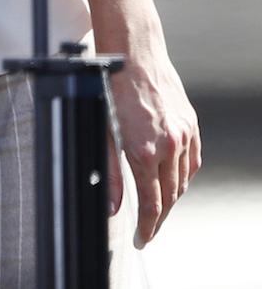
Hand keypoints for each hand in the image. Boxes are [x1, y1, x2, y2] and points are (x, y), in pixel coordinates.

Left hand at [106, 48, 199, 246]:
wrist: (133, 53)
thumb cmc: (109, 89)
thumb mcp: (101, 133)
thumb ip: (109, 174)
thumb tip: (112, 207)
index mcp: (145, 151)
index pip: (153, 204)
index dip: (147, 227)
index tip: (141, 240)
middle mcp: (170, 146)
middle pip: (170, 196)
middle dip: (159, 217)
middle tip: (148, 230)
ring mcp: (184, 134)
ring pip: (183, 180)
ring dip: (172, 198)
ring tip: (158, 208)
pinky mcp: (191, 124)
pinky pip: (192, 160)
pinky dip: (183, 175)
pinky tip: (173, 181)